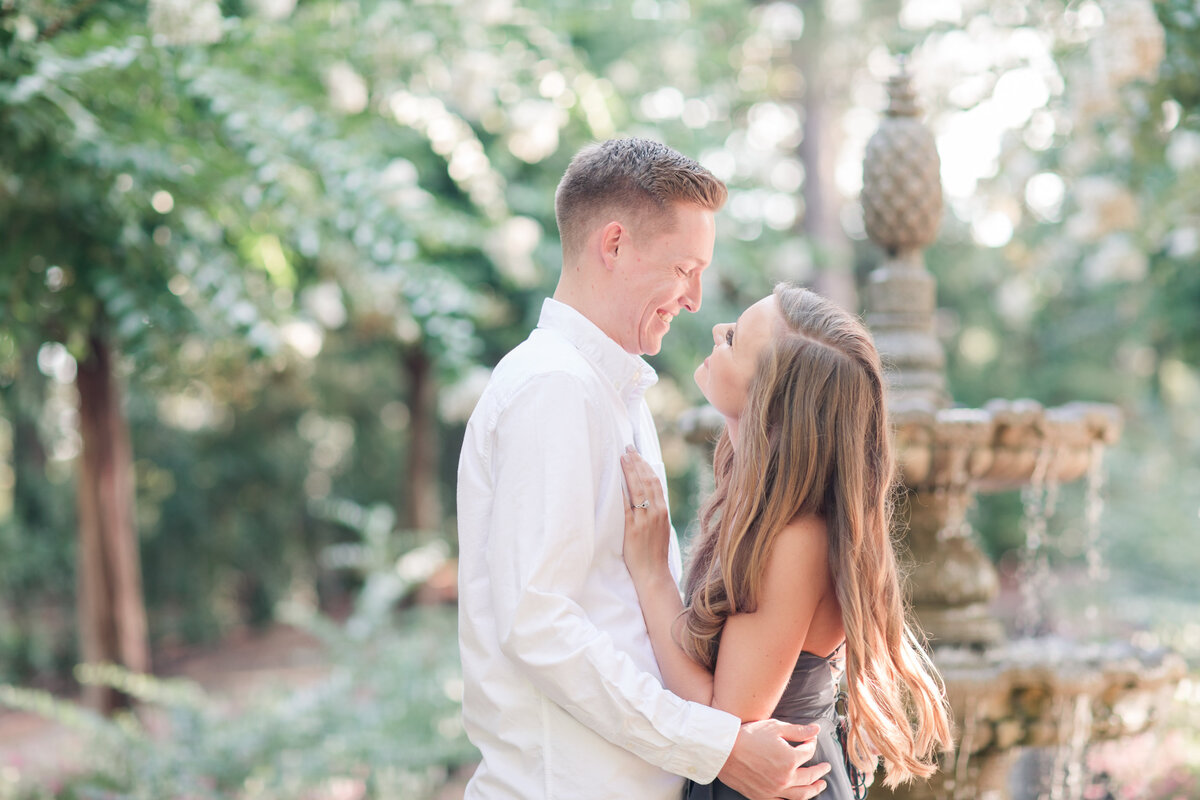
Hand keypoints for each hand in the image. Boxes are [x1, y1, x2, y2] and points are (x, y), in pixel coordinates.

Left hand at [620, 446, 670, 583]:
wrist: (653, 573)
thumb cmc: (654, 553)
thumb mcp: (659, 529)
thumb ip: (653, 513)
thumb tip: (643, 498)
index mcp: (663, 511)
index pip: (655, 482)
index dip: (646, 466)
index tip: (637, 454)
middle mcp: (656, 512)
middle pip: (646, 480)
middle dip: (637, 462)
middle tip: (627, 448)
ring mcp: (644, 520)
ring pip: (637, 489)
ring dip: (629, 471)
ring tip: (622, 457)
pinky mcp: (632, 529)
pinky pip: (626, 506)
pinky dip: (621, 491)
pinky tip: (615, 480)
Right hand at [718, 719, 830, 799]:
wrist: (723, 751)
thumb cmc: (747, 736)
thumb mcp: (774, 727)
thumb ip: (798, 730)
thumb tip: (816, 729)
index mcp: (790, 760)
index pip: (808, 752)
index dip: (811, 743)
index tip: (810, 738)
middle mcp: (785, 778)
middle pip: (809, 776)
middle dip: (820, 771)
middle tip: (826, 767)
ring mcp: (774, 790)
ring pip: (801, 795)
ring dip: (813, 790)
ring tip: (820, 785)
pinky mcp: (763, 796)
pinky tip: (797, 796)